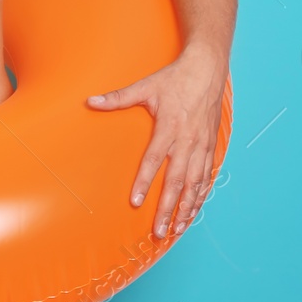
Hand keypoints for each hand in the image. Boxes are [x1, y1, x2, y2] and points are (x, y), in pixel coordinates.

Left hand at [86, 47, 227, 239]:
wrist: (208, 70)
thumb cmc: (174, 79)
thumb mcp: (145, 86)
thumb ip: (117, 98)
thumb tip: (89, 101)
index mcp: (169, 127)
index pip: (154, 160)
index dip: (144, 182)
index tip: (136, 202)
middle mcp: (187, 141)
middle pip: (177, 181)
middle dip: (168, 208)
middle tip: (158, 231)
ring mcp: (202, 146)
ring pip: (195, 184)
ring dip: (187, 208)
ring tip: (177, 230)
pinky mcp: (211, 147)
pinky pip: (207, 177)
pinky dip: (201, 197)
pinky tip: (194, 212)